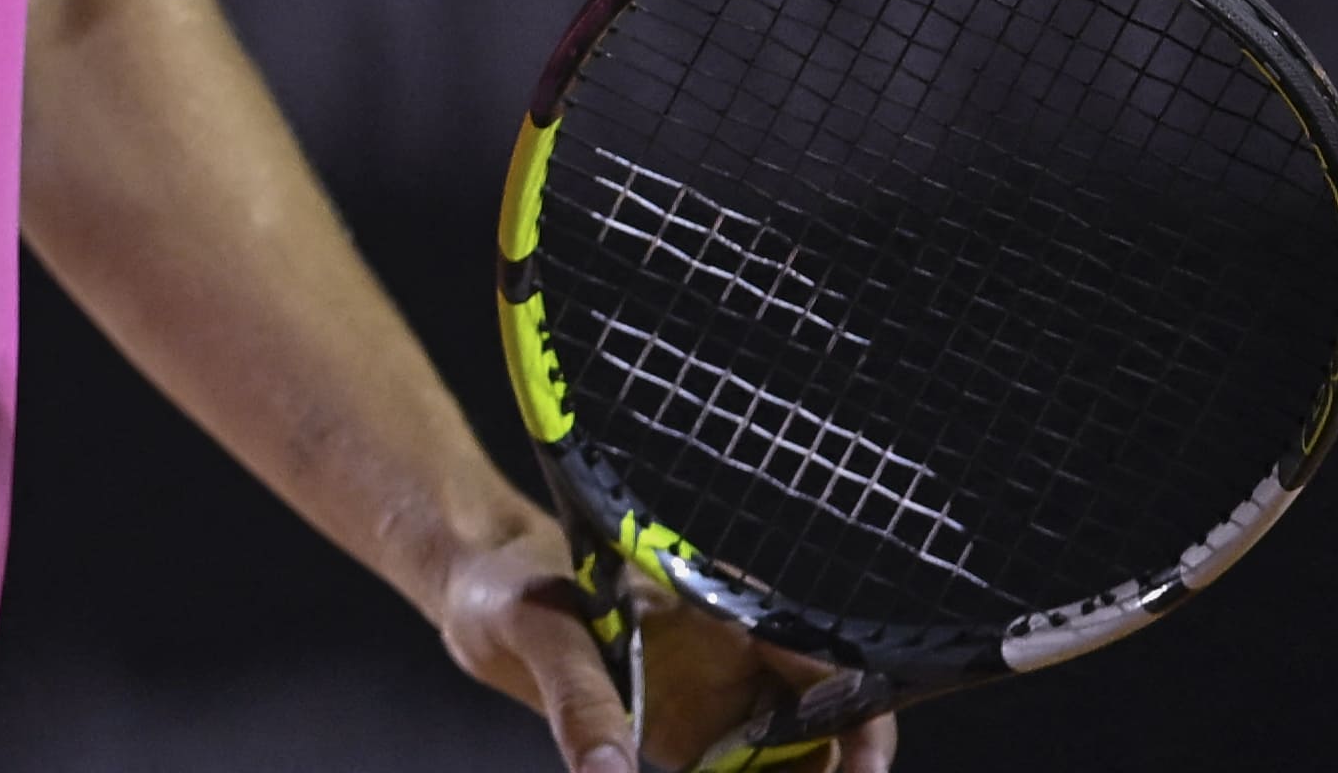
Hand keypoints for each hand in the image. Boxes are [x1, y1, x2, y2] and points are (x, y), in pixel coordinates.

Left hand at [440, 524, 895, 772]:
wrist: (475, 595)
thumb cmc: (511, 584)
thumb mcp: (543, 634)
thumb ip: (580, 702)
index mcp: (723, 614)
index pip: (827, 665)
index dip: (862, 719)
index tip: (863, 768)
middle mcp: (738, 662)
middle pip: (824, 732)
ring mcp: (718, 706)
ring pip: (788, 765)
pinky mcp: (687, 741)